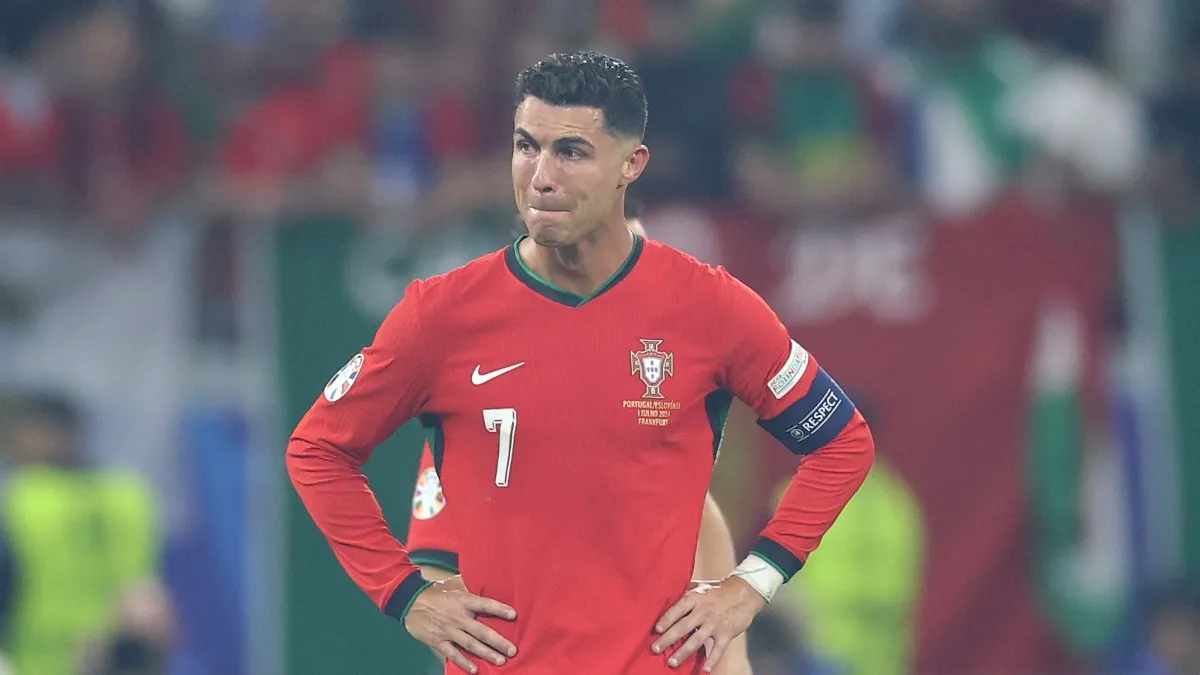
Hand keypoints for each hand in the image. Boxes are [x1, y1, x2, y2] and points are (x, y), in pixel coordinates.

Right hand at [403, 575, 517, 673]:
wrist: (409, 601)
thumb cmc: (435, 592)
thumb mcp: (453, 584)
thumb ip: (469, 585)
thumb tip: (486, 580)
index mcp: (463, 601)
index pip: (485, 604)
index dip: (499, 609)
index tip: (513, 615)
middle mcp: (458, 617)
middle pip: (482, 631)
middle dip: (498, 641)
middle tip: (512, 650)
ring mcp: (448, 630)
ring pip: (471, 644)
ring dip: (486, 653)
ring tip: (500, 661)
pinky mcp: (438, 641)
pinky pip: (453, 654)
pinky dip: (464, 662)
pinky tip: (475, 669)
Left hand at [653, 577, 766, 671]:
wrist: (745, 592)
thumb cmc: (719, 589)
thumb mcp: (700, 587)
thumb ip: (686, 595)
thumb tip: (667, 597)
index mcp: (695, 598)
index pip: (677, 609)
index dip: (666, 619)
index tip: (656, 629)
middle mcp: (703, 611)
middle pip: (683, 627)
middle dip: (668, 639)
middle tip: (655, 649)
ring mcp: (715, 624)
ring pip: (696, 640)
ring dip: (683, 652)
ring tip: (672, 662)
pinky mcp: (726, 633)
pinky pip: (718, 649)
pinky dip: (712, 660)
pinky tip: (705, 669)